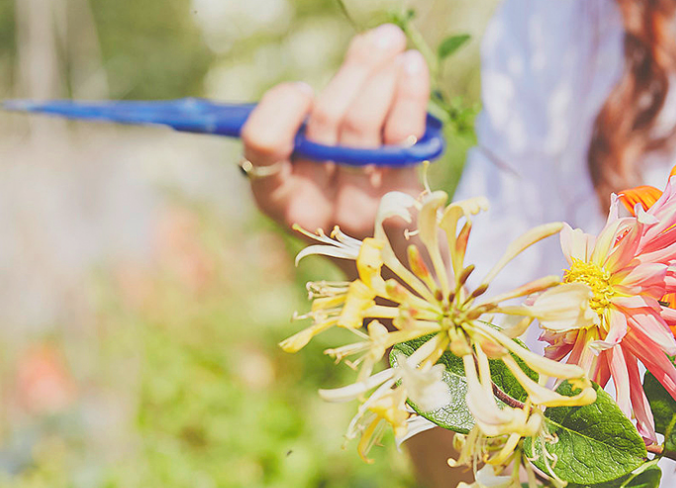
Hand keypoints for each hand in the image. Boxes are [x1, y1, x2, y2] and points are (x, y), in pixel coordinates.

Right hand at [241, 24, 430, 240]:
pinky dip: (409, 98)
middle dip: (355, 72)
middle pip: (326, 124)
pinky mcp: (403, 209)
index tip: (304, 90)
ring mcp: (360, 213)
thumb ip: (325, 117)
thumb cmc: (349, 195)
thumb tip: (367, 48)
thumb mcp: (320, 166)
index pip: (263, 145)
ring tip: (397, 48)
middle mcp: (314, 210)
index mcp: (277, 197)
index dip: (282, 109)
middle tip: (381, 40)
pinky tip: (412, 71)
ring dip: (384, 76)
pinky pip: (402, 142)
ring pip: (365, 128)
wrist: (393, 260)